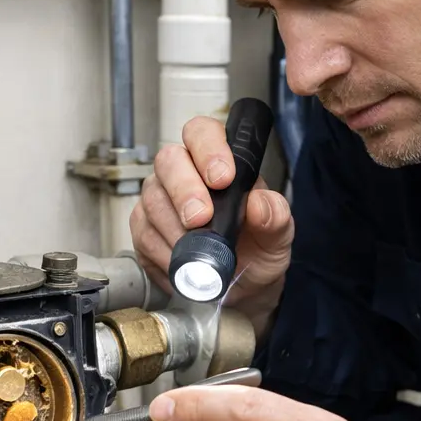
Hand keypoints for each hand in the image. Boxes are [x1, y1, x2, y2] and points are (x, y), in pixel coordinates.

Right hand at [130, 116, 294, 339]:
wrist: (240, 287)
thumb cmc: (256, 252)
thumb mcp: (277, 237)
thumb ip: (275, 216)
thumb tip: (260, 203)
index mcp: (218, 162)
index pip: (203, 133)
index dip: (208, 149)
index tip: (222, 178)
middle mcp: (184, 173)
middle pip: (169, 161)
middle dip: (184, 190)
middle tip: (201, 219)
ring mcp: (160, 199)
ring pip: (153, 200)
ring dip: (175, 229)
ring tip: (199, 253)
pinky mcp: (144, 229)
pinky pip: (144, 235)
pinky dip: (165, 253)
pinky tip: (182, 263)